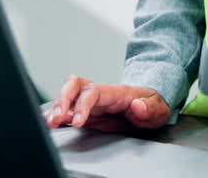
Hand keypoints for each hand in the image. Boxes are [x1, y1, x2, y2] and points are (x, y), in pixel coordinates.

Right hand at [44, 75, 171, 131]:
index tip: (77, 121)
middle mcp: (99, 94)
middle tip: (56, 118)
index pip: (93, 92)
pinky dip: (56, 114)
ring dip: (56, 107)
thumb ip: (149, 108)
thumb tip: (138, 105)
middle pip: (74, 86)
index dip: (82, 105)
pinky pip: (67, 108)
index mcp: (115, 92)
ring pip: (67, 95)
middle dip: (62, 100)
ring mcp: (91, 102)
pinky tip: (50, 122)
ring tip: (49, 122)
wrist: (150, 107)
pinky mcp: (86, 112)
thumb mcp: (158, 109)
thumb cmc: (152, 106)